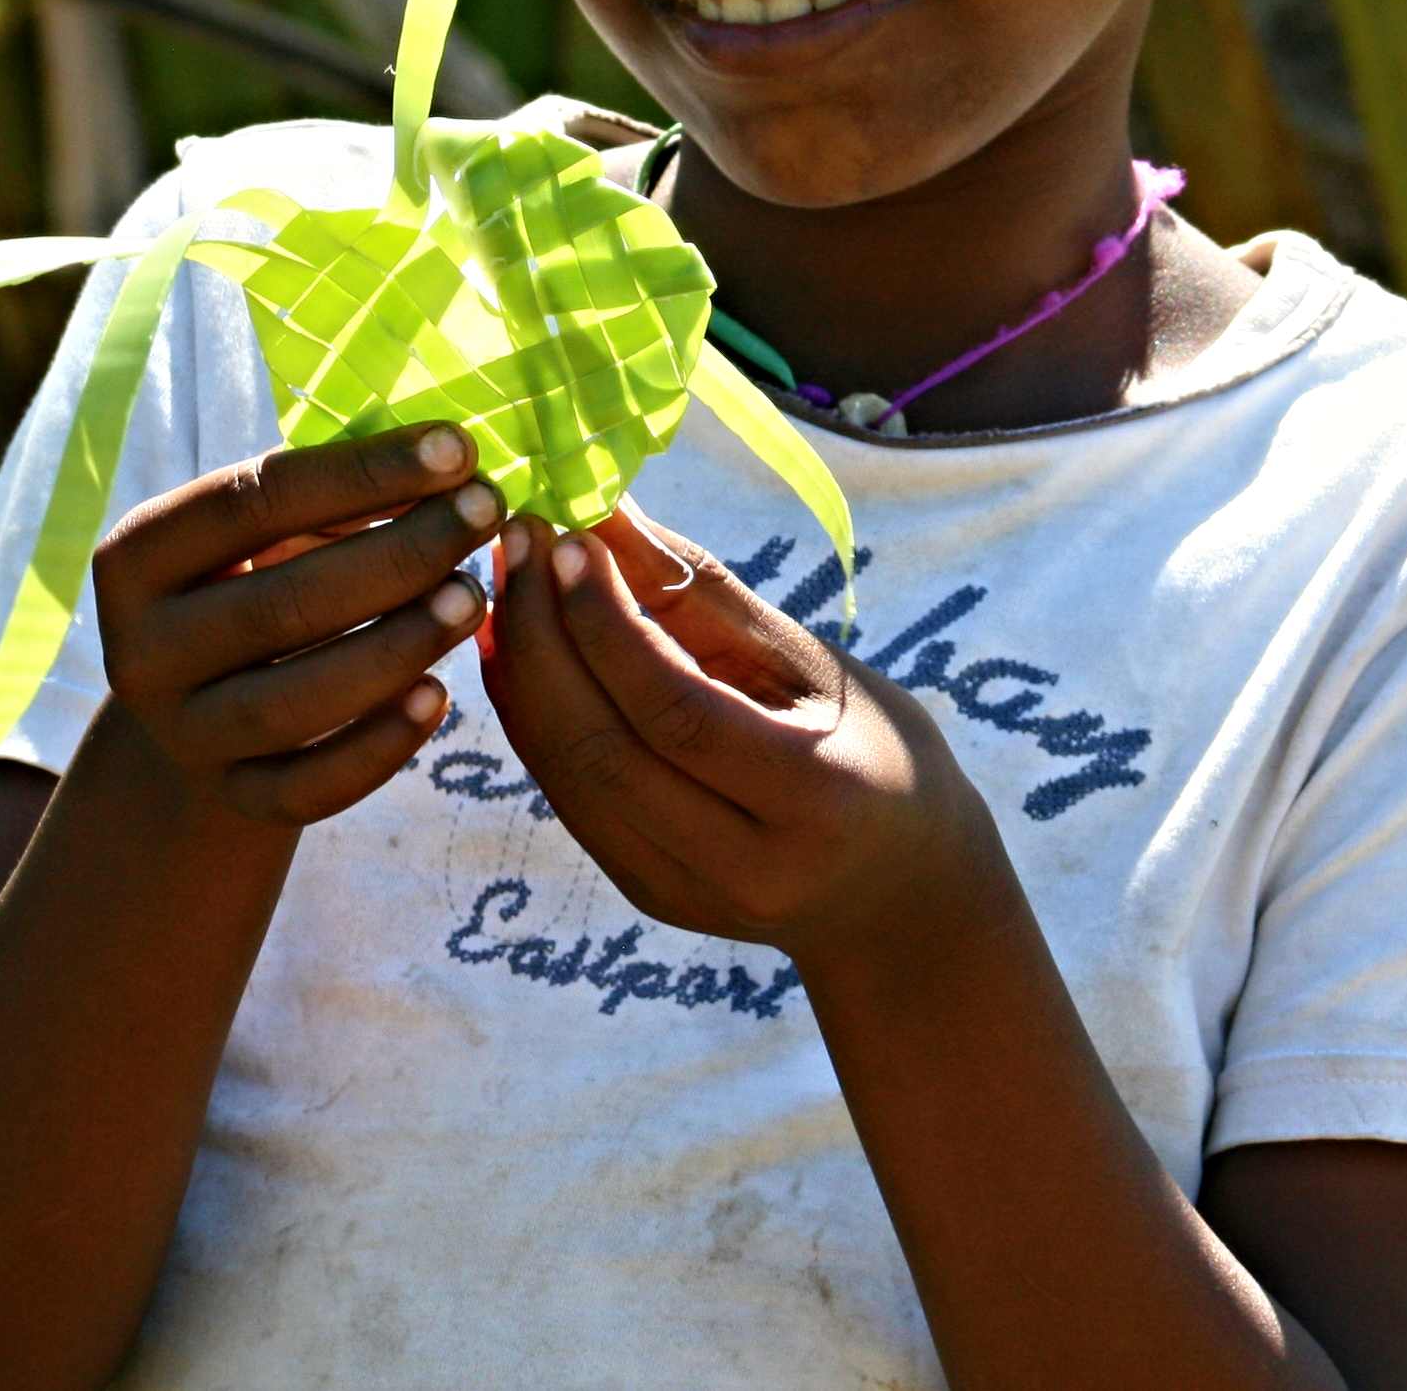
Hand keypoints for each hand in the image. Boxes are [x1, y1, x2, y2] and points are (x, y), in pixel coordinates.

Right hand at [90, 423, 495, 826]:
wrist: (205, 706)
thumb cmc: (258, 581)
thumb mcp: (270, 531)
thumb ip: (340, 499)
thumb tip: (451, 469)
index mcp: (136, 556)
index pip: (255, 500)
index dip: (363, 472)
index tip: (456, 448)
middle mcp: (142, 651)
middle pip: (280, 604)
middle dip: (398, 556)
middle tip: (485, 515)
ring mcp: (183, 735)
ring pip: (295, 704)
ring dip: (397, 646)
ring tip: (473, 597)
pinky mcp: (232, 798)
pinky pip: (309, 787)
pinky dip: (379, 746)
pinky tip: (439, 696)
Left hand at [481, 502, 998, 972]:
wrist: (899, 888)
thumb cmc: (873, 745)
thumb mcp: (812, 663)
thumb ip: (706, 595)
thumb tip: (609, 513)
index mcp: (812, 800)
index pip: (676, 712)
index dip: (607, 623)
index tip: (570, 536)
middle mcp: (745, 868)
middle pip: (603, 750)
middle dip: (542, 636)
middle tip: (519, 541)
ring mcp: (687, 893)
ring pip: (569, 777)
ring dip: (521, 671)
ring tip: (508, 579)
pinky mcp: (647, 893)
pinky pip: (568, 795)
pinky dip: (532, 715)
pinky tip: (518, 644)